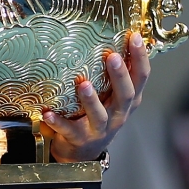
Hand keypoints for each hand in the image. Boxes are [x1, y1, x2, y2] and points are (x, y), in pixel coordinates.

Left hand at [42, 31, 149, 161]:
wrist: (83, 152)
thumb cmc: (98, 115)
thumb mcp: (111, 96)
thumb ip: (114, 75)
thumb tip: (114, 36)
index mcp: (128, 100)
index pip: (141, 78)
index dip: (140, 58)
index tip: (134, 36)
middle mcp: (118, 114)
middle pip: (125, 95)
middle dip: (120, 76)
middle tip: (112, 56)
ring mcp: (100, 128)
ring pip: (98, 114)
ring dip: (91, 100)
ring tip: (83, 84)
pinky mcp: (79, 138)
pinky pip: (68, 129)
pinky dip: (58, 121)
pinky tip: (47, 112)